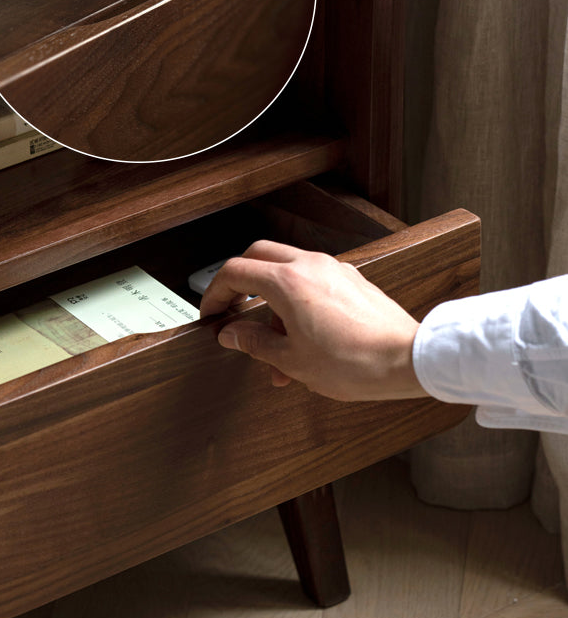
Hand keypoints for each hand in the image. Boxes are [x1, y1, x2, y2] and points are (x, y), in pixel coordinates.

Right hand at [199, 240, 423, 400]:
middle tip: (232, 309)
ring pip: (286, 270)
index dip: (214, 293)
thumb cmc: (355, 362)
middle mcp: (309, 265)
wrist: (407, 360)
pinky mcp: (351, 280)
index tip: (211, 313)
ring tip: (276, 348)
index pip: (234, 272)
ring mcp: (333, 269)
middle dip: (239, 282)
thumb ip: (254, 342)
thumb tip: (231, 334)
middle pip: (258, 256)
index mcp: (287, 282)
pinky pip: (312, 280)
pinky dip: (297, 301)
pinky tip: (303, 338)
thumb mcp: (292, 360)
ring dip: (272, 300)